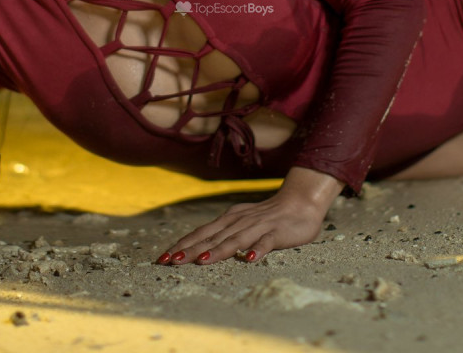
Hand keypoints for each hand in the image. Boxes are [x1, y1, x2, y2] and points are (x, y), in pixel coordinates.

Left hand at [157, 167, 343, 264]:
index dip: (182, 245)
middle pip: (212, 238)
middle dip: (191, 249)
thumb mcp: (241, 224)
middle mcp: (239, 222)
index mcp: (228, 220)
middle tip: (171, 261)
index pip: (201, 233)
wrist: (300, 202)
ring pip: (235, 239)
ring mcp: (257, 226)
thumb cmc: (267, 217)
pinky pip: (266, 242)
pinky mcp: (276, 233)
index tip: (162, 258)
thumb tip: (199, 250)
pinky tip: (249, 259)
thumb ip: (223, 235)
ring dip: (218, 250)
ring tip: (202, 260)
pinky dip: (258, 249)